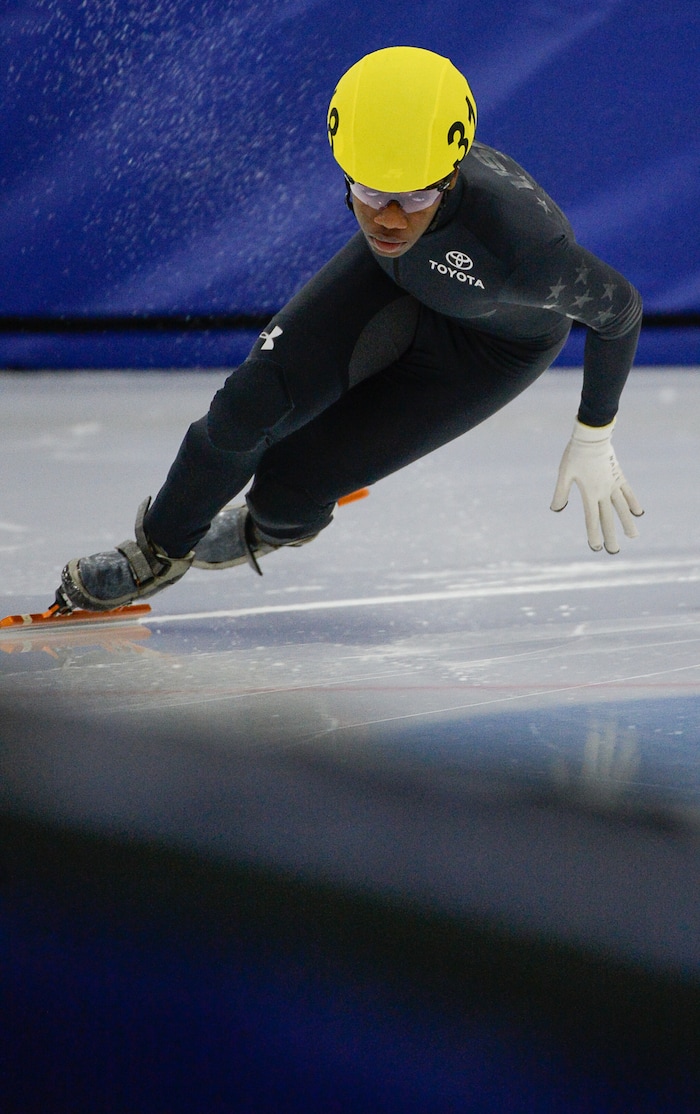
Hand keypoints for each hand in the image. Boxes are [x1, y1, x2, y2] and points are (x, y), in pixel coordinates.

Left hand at [550, 418, 643, 553]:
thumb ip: (560, 493)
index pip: (592, 519)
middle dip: (611, 535)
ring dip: (627, 523)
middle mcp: (604, 491)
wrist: (592, 436)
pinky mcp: (618, 475)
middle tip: (613, 551)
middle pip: (608, 517)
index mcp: (589, 493)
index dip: (594, 534)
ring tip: (633, 536)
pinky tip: (638, 513)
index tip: (596, 547)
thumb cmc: (575, 454)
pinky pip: (628, 492)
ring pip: (622, 507)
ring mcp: (613, 483)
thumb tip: (556, 510)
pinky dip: (633, 502)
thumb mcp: (564, 474)